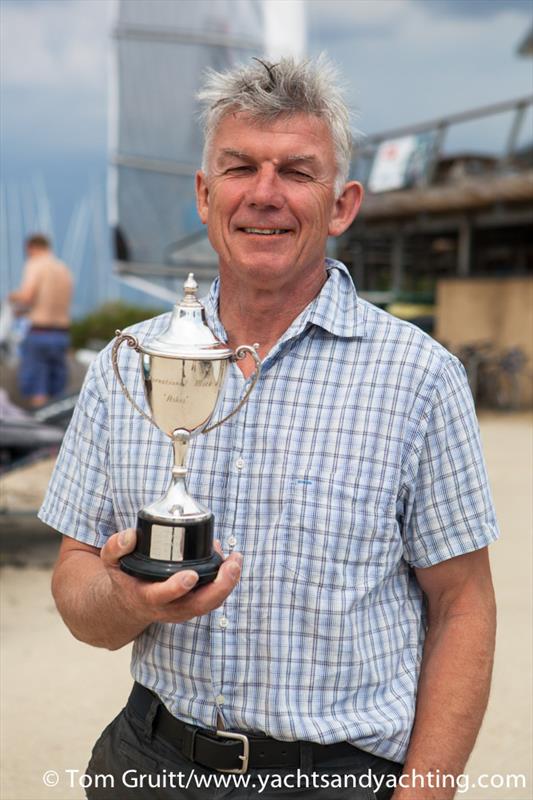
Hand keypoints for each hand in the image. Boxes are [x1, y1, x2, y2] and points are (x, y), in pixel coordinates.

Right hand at [100, 528, 241, 626]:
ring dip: (227, 584)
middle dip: (218, 588)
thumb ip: (116, 547)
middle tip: (231, 565)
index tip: (190, 575)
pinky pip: (214, 598)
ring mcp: (183, 609)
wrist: (127, 604)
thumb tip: (131, 535)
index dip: (176, 587)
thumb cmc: (124, 579)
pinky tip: (231, 562)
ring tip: (236, 561)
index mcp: (145, 597)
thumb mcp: (111, 562)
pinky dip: (225, 582)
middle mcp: (167, 608)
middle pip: (197, 606)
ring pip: (210, 604)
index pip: (162, 596)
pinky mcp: (194, 604)